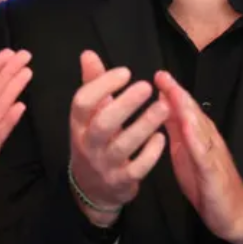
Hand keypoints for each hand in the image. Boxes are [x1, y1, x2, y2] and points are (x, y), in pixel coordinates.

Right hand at [68, 51, 168, 225]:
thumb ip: (92, 84)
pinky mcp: (121, 181)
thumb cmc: (94, 142)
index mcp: (78, 125)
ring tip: (163, 107)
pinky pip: (137, 168)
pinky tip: (162, 137)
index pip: (82, 103)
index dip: (102, 85)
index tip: (126, 72)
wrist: (93, 189)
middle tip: (146, 86)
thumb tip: (88, 54)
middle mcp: (88, 145)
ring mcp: (104, 165)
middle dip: (125, 104)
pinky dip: (150, 153)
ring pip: (123, 146)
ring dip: (144, 125)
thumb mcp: (88, 116)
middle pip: (103, 124)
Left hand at [156, 72, 242, 243]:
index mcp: (199, 137)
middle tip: (162, 76)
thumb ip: (176, 132)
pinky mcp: (214, 172)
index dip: (172, 92)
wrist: (234, 214)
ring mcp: (212, 155)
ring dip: (186, 109)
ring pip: (200, 128)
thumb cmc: (207, 185)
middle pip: (192, 113)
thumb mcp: (185, 154)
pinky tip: (186, 126)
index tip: (158, 76)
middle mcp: (208, 140)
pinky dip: (196, 138)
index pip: (185, 110)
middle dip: (177, 93)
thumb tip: (162, 109)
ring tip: (173, 92)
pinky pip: (204, 153)